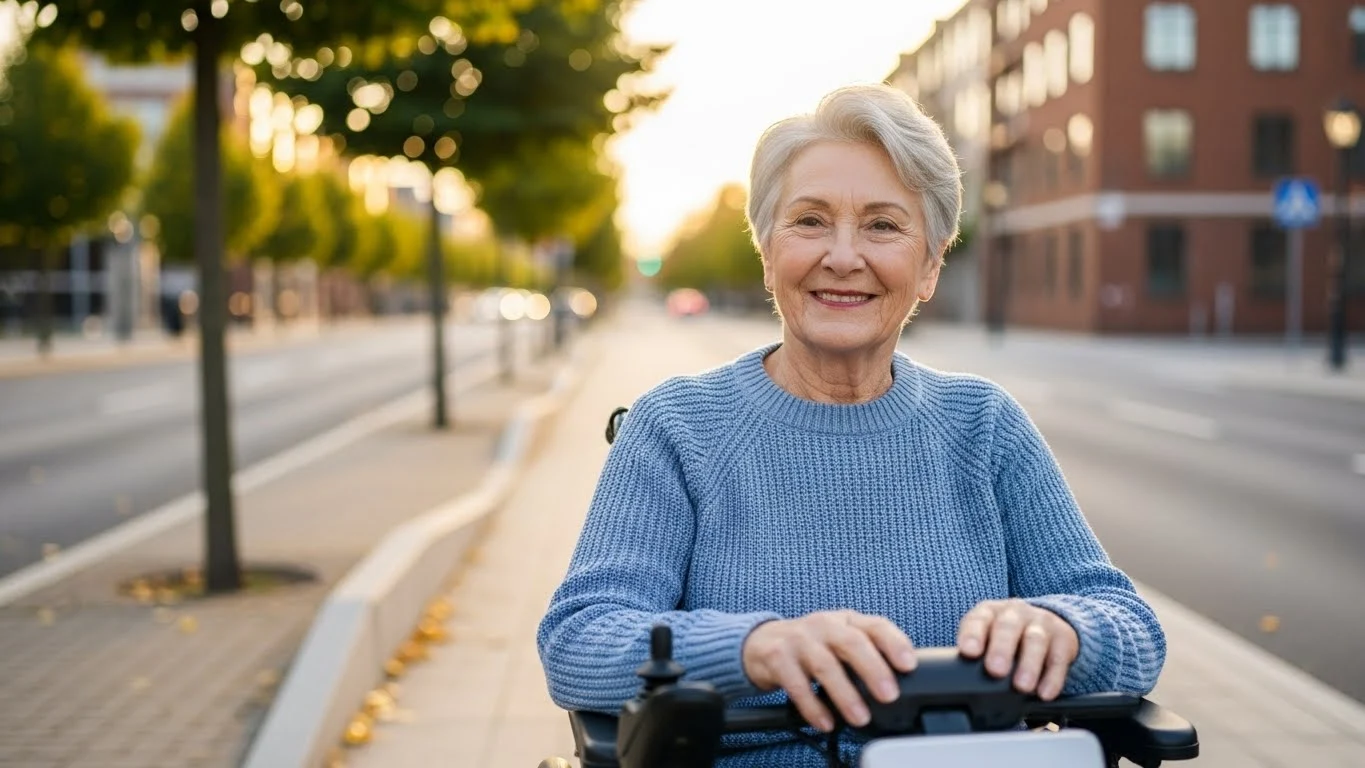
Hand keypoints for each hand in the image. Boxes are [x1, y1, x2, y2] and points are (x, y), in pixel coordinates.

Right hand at [741, 610, 915, 731]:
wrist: (762, 643)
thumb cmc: (813, 646)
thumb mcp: (840, 641)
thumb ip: (867, 654)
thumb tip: (901, 683)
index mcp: (847, 621)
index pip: (875, 625)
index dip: (895, 643)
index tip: (909, 665)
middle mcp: (824, 625)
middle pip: (852, 642)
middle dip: (873, 669)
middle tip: (889, 695)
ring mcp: (799, 639)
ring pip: (825, 665)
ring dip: (845, 694)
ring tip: (860, 717)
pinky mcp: (776, 656)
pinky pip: (796, 684)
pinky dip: (813, 706)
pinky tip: (825, 722)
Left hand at [957, 599, 1078, 699]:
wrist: (1047, 624)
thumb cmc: (1007, 637)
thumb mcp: (988, 637)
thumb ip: (976, 653)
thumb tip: (959, 679)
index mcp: (990, 612)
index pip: (978, 620)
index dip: (973, 635)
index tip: (968, 652)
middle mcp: (1015, 613)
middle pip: (1008, 627)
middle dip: (1001, 649)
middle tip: (995, 670)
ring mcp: (1041, 623)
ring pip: (1035, 640)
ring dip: (1028, 664)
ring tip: (1022, 686)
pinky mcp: (1063, 638)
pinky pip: (1059, 657)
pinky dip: (1053, 678)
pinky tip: (1045, 693)